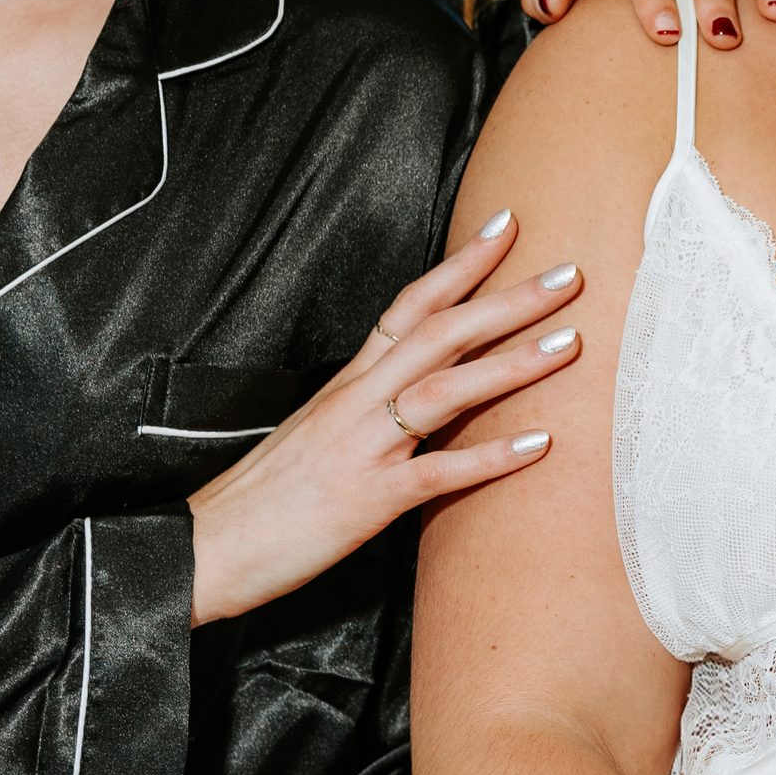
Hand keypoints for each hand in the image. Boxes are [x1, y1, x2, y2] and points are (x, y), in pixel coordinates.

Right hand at [186, 214, 581, 625]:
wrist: (205, 548)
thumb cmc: (263, 498)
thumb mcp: (319, 434)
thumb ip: (369, 408)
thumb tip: (421, 395)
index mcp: (347, 383)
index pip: (410, 306)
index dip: (460, 264)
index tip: (508, 226)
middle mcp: (356, 402)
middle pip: (440, 332)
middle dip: (508, 299)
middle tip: (570, 274)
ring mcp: (362, 448)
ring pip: (446, 389)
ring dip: (512, 363)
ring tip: (571, 344)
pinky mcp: (367, 500)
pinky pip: (438, 472)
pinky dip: (491, 457)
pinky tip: (540, 445)